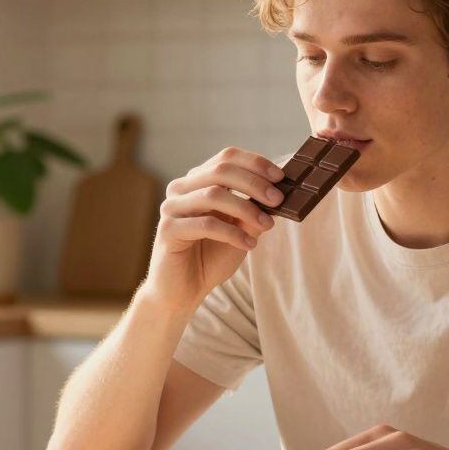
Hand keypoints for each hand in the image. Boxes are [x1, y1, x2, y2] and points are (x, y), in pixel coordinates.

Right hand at [144, 147, 284, 308]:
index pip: (226, 158)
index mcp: (198, 181)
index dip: (255, 163)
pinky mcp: (168, 229)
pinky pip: (206, 224)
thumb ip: (254, 210)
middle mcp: (181, 188)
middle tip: (278, 200)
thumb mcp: (240, 230)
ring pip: (213, 194)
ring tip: (267, 225)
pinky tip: (249, 244)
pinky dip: (232, 233)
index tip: (281, 177)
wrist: (183, 291)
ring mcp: (171, 207)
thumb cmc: (209, 258)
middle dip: (254, 183)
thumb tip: (279, 193)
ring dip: (246, 208)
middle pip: (221, 170)